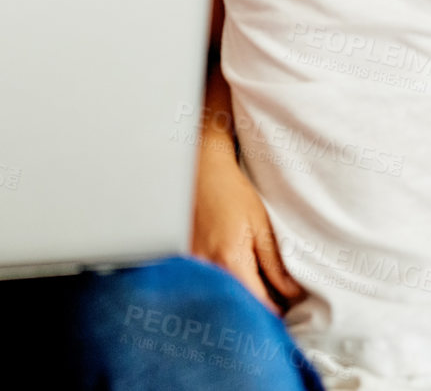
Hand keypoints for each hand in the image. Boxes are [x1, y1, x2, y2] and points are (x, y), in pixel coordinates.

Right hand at [192, 146, 303, 312]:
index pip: (257, 304)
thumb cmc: (232, 191)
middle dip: (259, 304)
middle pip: (238, 301)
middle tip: (276, 294)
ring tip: (256, 277)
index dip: (277, 310)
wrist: (202, 168)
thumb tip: (291, 295)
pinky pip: (209, 279)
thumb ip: (275, 265)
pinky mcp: (187, 256)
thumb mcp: (261, 226)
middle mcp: (206, 265)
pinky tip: (235, 266)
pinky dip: (225, 280)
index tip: (288, 306)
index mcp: (229, 260)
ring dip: (241, 292)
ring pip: (223, 291)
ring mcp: (192, 262)